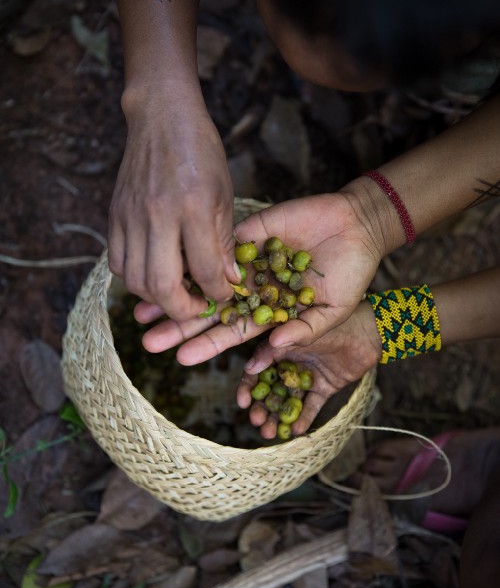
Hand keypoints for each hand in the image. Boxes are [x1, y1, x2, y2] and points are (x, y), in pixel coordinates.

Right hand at [108, 101, 239, 321]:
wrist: (162, 117)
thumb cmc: (201, 152)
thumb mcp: (224, 193)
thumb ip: (224, 241)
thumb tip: (228, 281)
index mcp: (194, 206)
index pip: (204, 270)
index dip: (217, 293)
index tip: (224, 296)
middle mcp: (158, 214)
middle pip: (161, 285)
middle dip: (182, 309)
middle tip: (196, 307)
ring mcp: (131, 216)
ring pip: (134, 280)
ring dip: (156, 298)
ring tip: (176, 293)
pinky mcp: (114, 215)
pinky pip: (117, 263)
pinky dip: (134, 279)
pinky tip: (152, 273)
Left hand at [136, 190, 384, 360]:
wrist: (359, 227)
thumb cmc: (351, 275)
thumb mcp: (331, 312)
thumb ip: (302, 331)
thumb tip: (270, 352)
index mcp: (269, 311)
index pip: (232, 331)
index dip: (207, 345)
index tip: (181, 359)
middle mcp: (252, 288)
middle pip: (209, 309)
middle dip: (179, 325)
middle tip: (147, 340)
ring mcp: (247, 260)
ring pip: (204, 277)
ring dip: (176, 292)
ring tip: (141, 310)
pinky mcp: (247, 232)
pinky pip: (219, 243)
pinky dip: (195, 254)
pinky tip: (169, 263)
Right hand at [238, 299, 380, 438]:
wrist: (368, 331)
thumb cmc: (332, 324)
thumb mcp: (298, 335)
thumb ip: (273, 350)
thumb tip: (249, 368)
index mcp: (281, 348)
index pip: (258, 370)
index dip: (248, 387)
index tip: (242, 403)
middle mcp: (291, 364)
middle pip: (270, 390)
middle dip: (262, 408)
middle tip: (257, 422)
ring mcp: (307, 376)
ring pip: (288, 400)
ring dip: (278, 417)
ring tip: (270, 433)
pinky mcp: (324, 387)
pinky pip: (311, 405)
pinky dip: (304, 418)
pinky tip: (296, 431)